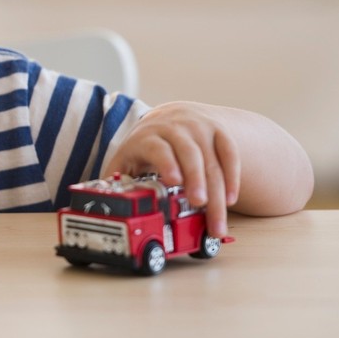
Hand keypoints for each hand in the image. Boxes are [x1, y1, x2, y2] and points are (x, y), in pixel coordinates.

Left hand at [104, 102, 241, 237]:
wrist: (172, 117)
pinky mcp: (219, 132)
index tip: (173, 181)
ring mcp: (200, 128)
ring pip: (212, 159)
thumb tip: (105, 205)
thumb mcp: (127, 158)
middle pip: (189, 155)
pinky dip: (233, 177)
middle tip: (200, 205)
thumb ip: (117, 179)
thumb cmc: (146, 146)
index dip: (166, 162)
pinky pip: (230, 153)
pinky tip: (232, 199)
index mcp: (148, 136)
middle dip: (196, 180)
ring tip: (216, 220)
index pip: (158, 147)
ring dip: (218, 191)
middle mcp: (176, 128)